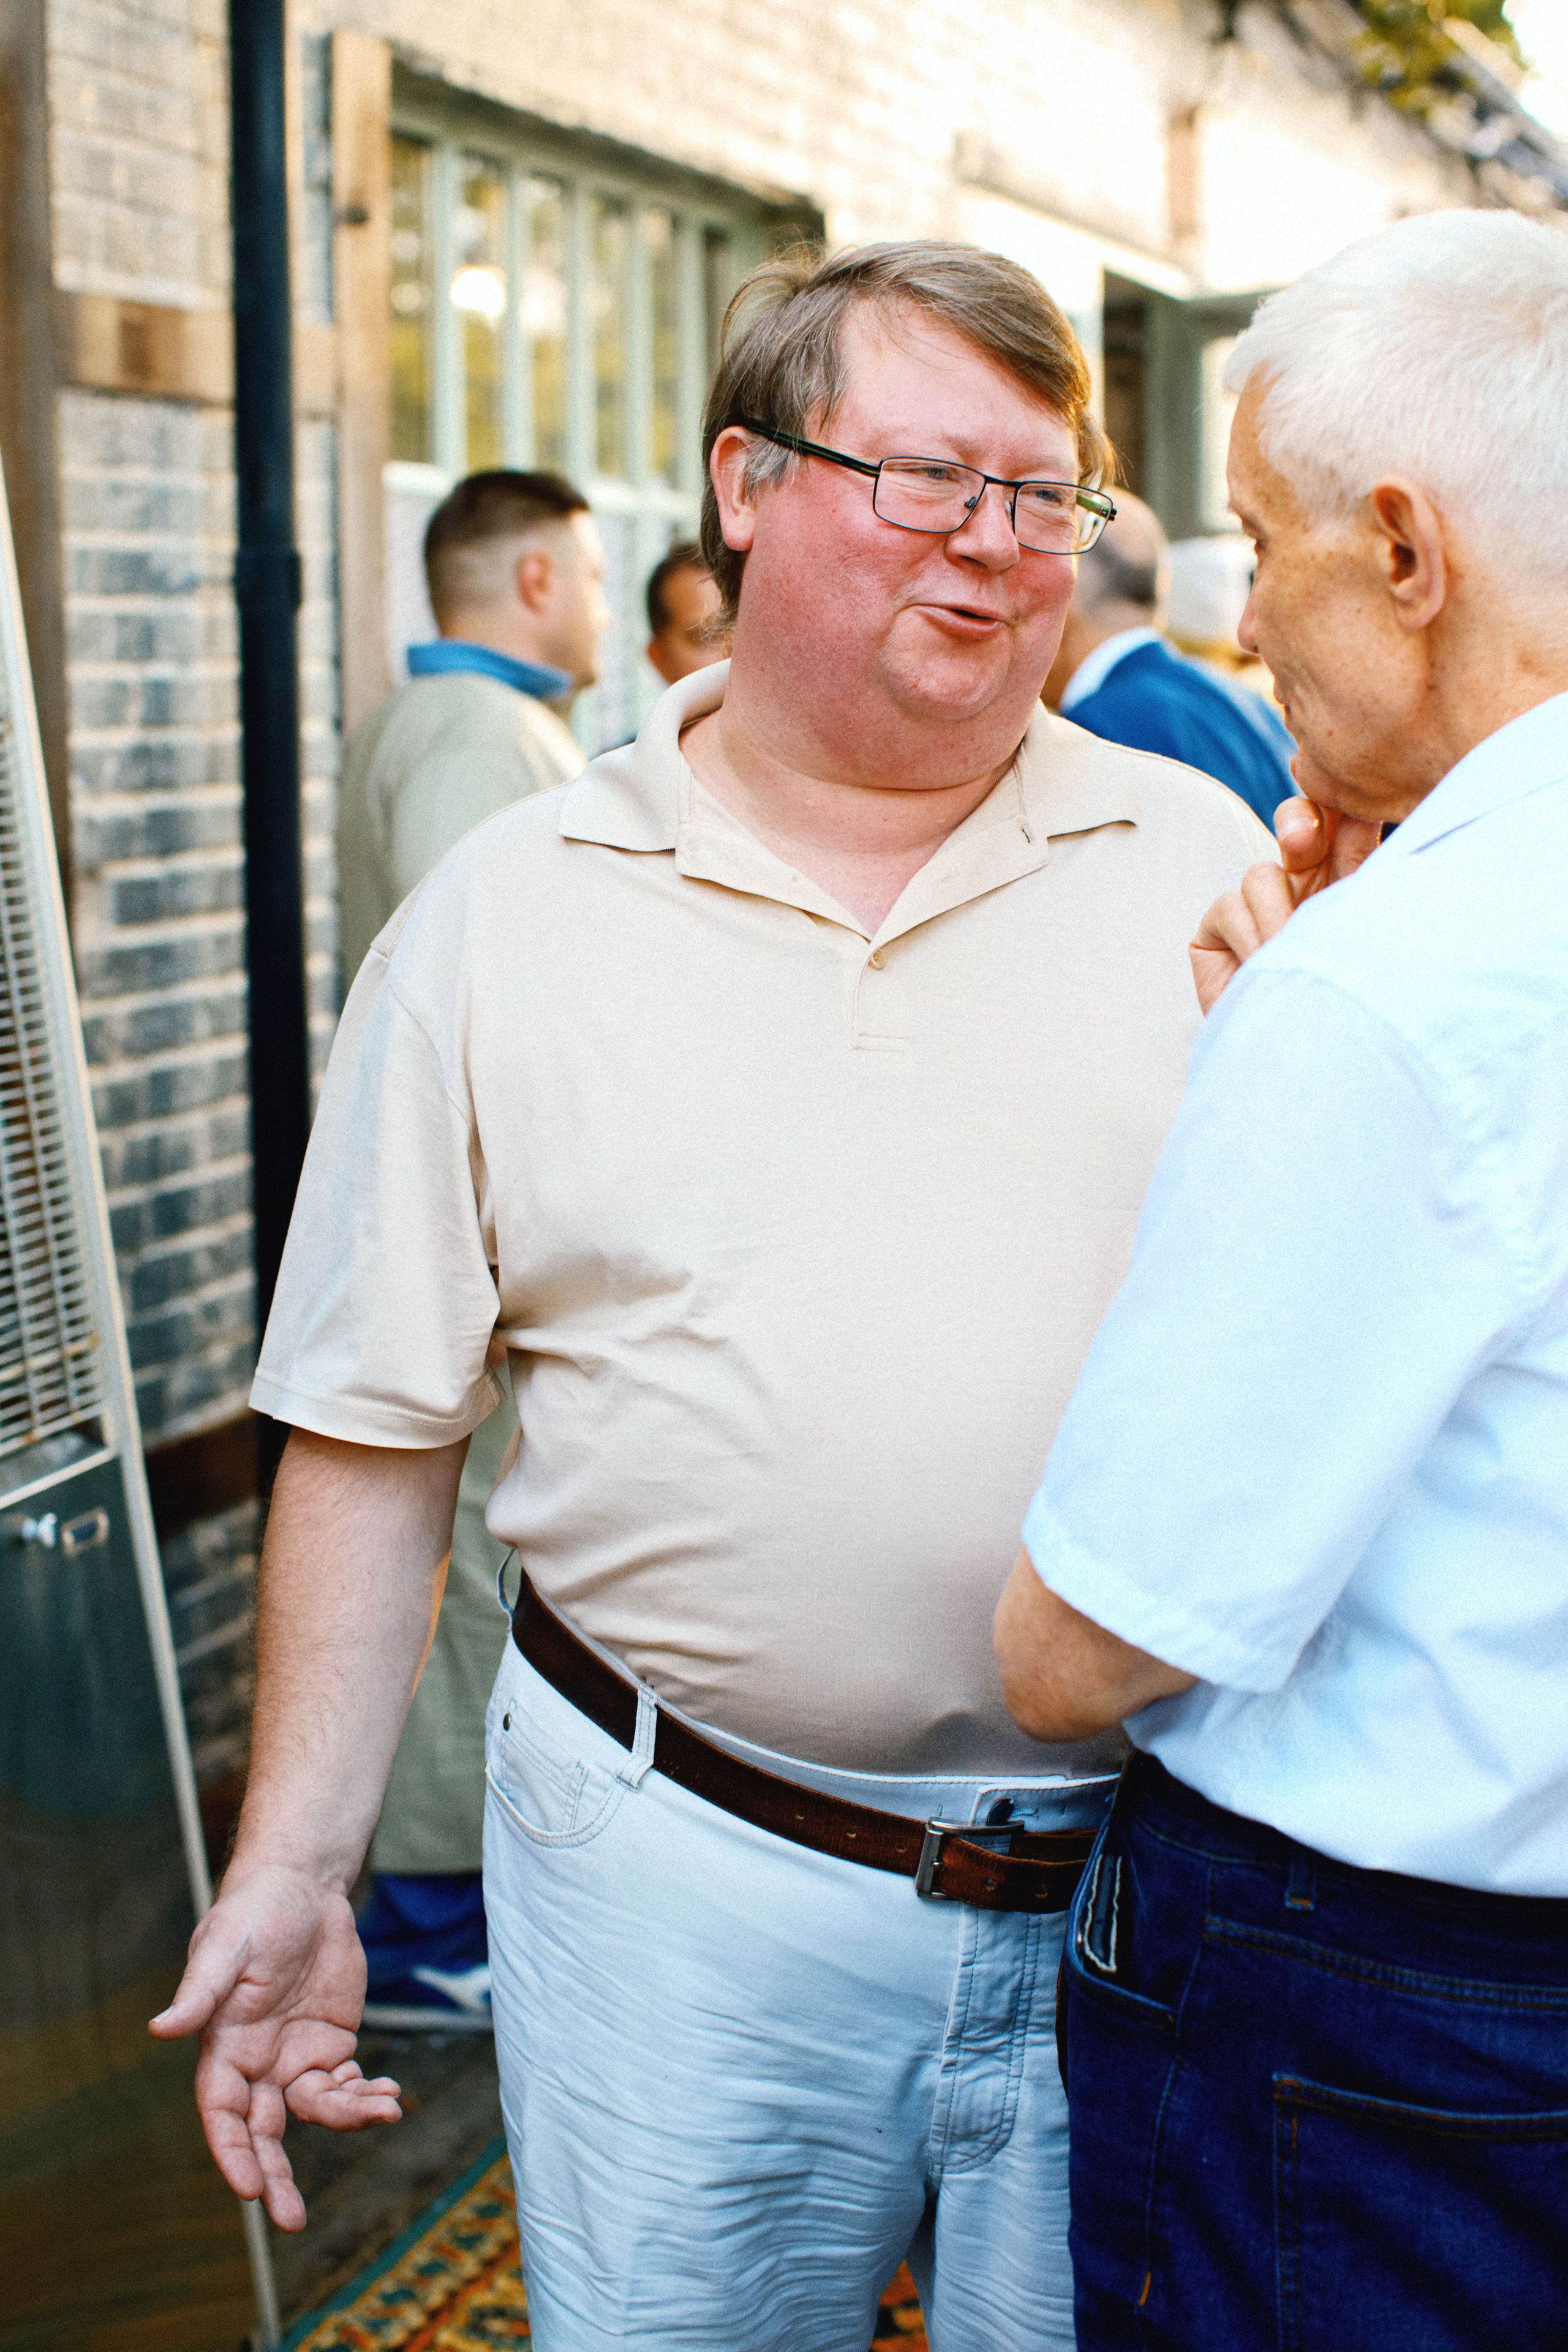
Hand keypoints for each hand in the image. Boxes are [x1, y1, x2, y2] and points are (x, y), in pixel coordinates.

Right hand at [149, 1862, 401, 2230]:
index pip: (222, 2115)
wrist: (304, 1888)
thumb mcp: (225, 1947)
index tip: (250, 2190)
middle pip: (262, 2133)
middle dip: (276, 2178)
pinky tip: (389, 2093)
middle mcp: (257, 2064)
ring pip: (314, 2110)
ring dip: (346, 2119)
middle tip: (292, 2221)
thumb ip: (201, 1992)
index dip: (232, 2154)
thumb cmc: (255, 1912)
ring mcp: (295, 2057)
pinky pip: (345, 2085)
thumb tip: (160, 2029)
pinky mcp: (331, 2043)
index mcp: (223, 2048)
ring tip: (384, 2110)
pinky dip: (366, 2096)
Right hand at [1189, 797, 1381, 1013]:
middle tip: (1303, 842)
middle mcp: (1300, 888)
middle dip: (1300, 827)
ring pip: (1261, 874)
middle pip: (1296, 826)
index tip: (1350, 810)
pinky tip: (1263, 961)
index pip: (1342, 826)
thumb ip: (1358, 871)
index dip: (1339, 808)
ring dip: (1278, 913)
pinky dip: (1250, 934)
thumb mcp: (1355, 926)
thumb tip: (1358, 818)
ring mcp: (1256, 907)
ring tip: (1289, 952)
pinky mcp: (1216, 930)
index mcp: (1344, 880)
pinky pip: (1229, 906)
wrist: (1301, 1061)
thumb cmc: (1340, 1003)